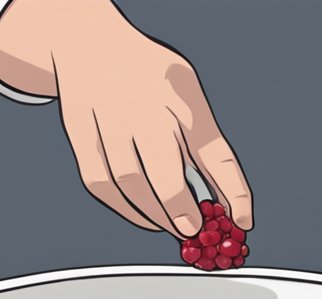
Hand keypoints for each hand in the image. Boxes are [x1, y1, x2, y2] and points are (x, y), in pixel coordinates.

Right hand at [0, 0, 251, 237]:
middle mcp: (142, 104)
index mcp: (181, 94)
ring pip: (127, 182)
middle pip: (162, 169)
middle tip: (194, 230)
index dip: (233, 191)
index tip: (243, 222)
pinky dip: (126, 209)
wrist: (90, 45)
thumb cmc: (150, 80)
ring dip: (154, 215)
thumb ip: (204, 146)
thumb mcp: (187, 97)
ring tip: (173, 226)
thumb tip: (223, 202)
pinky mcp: (78, 130)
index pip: (214, 150)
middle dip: (181, 208)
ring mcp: (106, 117)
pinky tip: (145, 217)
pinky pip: (100, 183)